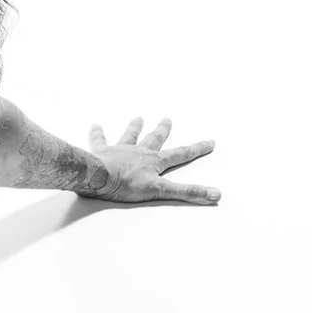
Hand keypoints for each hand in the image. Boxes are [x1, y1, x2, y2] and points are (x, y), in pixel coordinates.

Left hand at [80, 116, 218, 205]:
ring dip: (134, 128)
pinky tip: (95, 125)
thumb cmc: (128, 185)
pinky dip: (97, 132)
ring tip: (138, 118)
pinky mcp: (102, 152)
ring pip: (129, 136)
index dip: (196, 149)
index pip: (180, 155)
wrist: (100, 177)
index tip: (209, 141)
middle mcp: (139, 152)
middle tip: (167, 119)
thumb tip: (216, 194)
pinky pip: (99, 139)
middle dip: (162, 130)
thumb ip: (188, 192)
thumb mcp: (162, 191)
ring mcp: (120, 150)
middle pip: (154, 140)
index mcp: (154, 161)